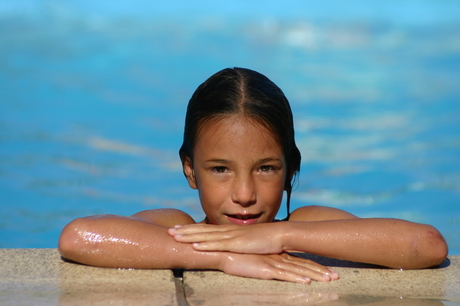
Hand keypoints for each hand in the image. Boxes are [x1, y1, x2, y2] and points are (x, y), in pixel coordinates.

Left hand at [168, 223, 284, 253]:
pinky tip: (194, 246)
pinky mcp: (237, 244)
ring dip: (189, 237)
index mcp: (229, 231)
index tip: (178, 228)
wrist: (280, 234)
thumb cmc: (266, 238)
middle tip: (169, 231)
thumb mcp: (247, 240)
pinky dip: (206, 245)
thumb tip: (230, 246)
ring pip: (206, 236)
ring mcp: (232, 237)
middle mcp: (228, 231)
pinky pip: (219, 245)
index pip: (206, 229)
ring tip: (174, 237)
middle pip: (202, 230)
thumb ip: (237, 242)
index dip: (191, 229)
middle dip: (184, 231)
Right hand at [219, 252, 338, 283]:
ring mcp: (273, 263)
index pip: (301, 261)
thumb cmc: (241, 254)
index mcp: (279, 255)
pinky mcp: (265, 270)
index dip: (316, 266)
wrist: (226, 251)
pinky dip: (296, 278)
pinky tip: (306, 281)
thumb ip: (270, 259)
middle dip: (321, 271)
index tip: (329, 271)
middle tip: (336, 276)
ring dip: (314, 275)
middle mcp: (279, 258)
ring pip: (298, 271)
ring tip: (329, 280)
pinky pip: (284, 275)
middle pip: (304, 265)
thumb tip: (278, 263)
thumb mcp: (259, 256)